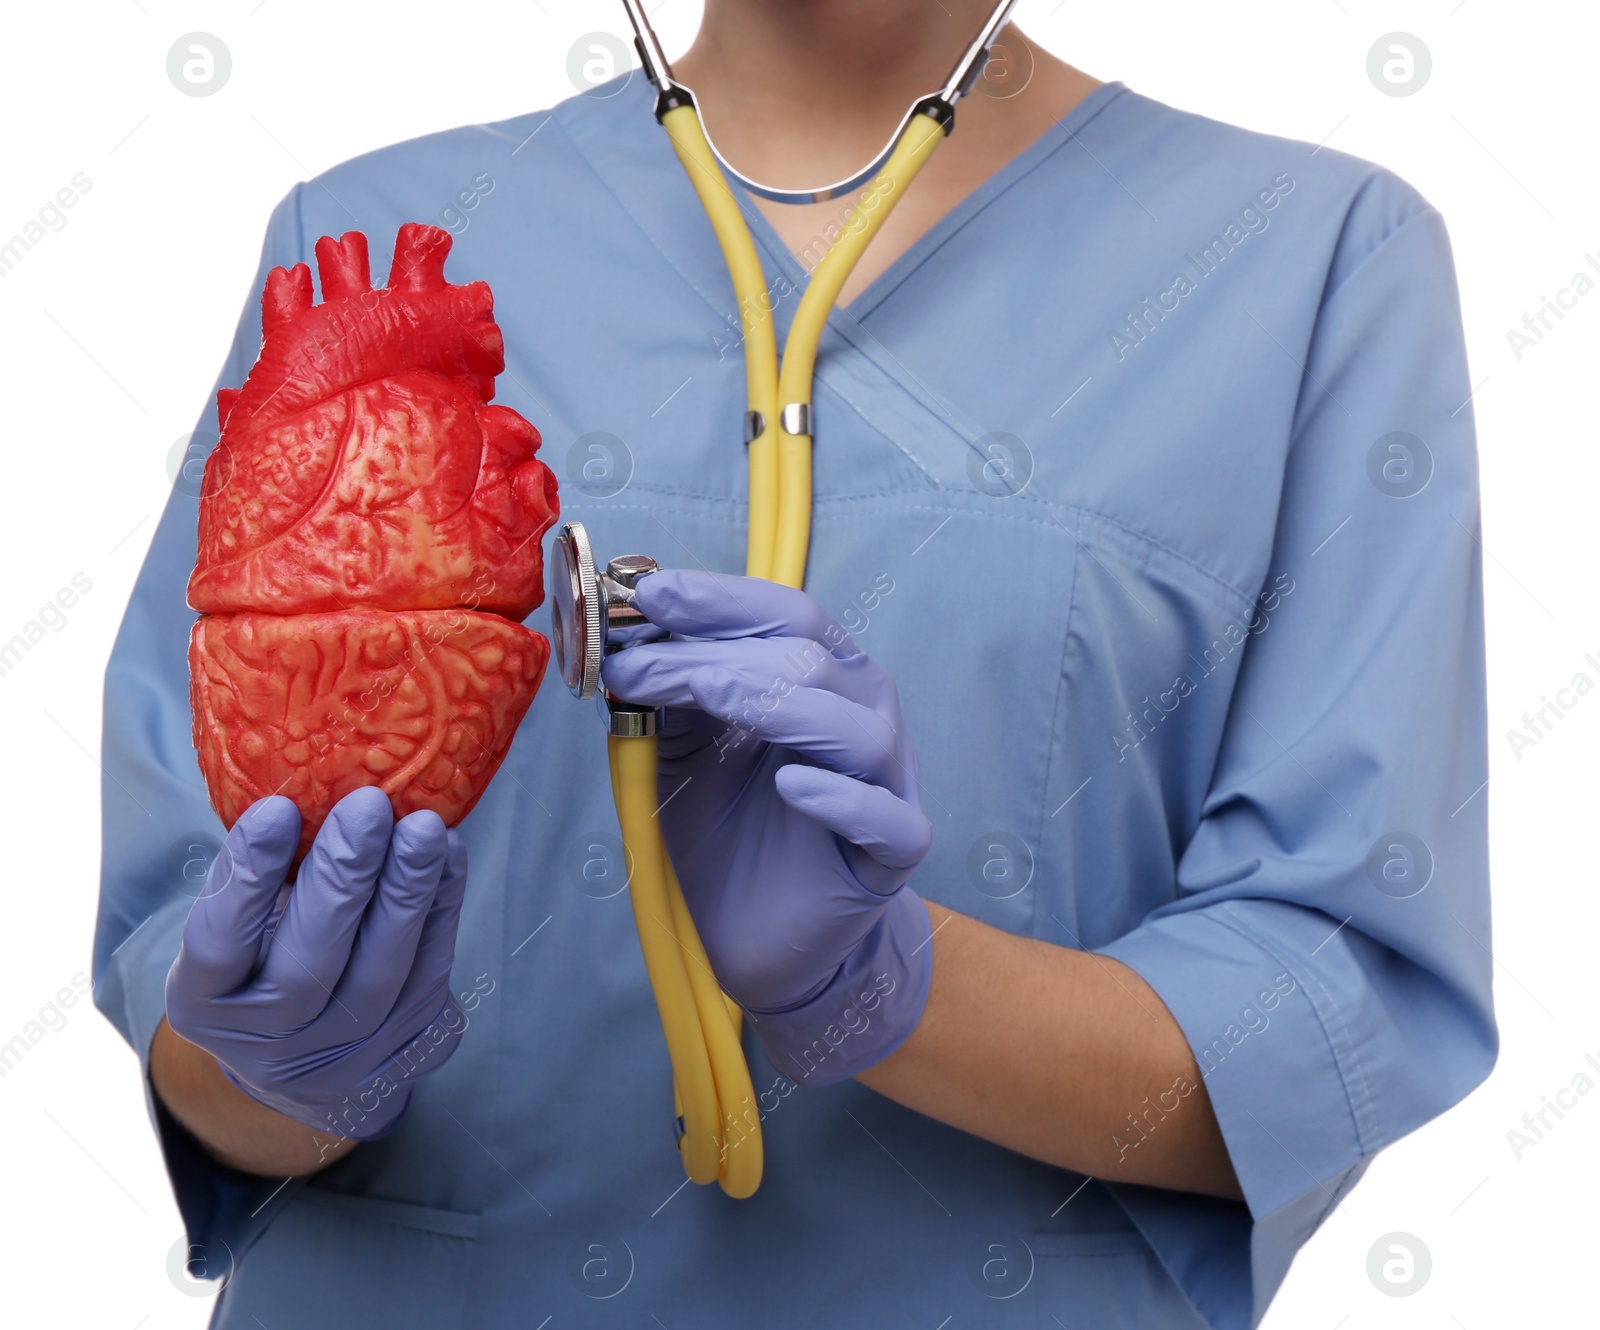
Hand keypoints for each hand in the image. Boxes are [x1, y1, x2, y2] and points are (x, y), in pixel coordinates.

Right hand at [165, 787, 467, 1139]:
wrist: (303, 1057)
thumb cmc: (264, 958)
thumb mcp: (238, 924)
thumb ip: (261, 874)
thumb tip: (307, 778)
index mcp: (204, 1004)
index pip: (219, 944)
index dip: (246, 878)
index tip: (276, 809)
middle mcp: (267, 1044)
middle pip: (309, 965)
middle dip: (344, 878)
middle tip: (369, 806)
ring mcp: (340, 1060)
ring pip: (380, 974)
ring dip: (407, 892)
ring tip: (424, 827)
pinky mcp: (402, 1056)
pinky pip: (430, 979)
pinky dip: (442, 912)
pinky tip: (448, 858)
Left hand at [601, 571, 932, 1084]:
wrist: (757, 932)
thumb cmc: (726, 824)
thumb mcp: (682, 745)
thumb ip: (668, 690)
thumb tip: (620, 630)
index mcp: (823, 673)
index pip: (786, 613)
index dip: (721, 599)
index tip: (649, 593)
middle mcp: (864, 713)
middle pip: (808, 662)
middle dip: (714, 654)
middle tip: (635, 664)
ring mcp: (888, 781)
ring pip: (854, 728)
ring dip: (772, 704)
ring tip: (704, 694)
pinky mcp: (894, 851)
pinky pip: (883, 818)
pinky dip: (841, 797)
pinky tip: (793, 785)